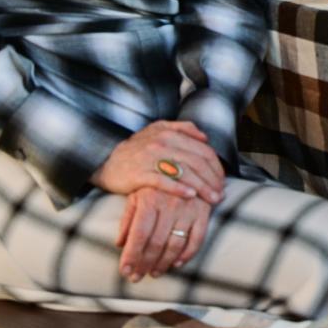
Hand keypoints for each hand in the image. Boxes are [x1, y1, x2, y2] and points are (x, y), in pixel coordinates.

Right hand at [91, 120, 224, 204]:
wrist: (104, 160)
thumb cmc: (137, 148)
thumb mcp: (158, 130)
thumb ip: (183, 129)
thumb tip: (205, 136)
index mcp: (170, 132)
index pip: (202, 149)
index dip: (216, 166)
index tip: (223, 180)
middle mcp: (162, 143)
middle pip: (197, 161)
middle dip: (213, 179)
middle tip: (221, 193)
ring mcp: (150, 158)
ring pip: (184, 172)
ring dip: (202, 187)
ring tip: (212, 199)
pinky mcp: (139, 174)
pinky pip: (164, 181)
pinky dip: (179, 189)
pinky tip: (191, 196)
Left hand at [116, 187, 211, 280]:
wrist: (186, 162)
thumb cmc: (155, 183)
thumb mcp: (136, 194)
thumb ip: (127, 218)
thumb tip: (119, 244)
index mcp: (150, 200)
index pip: (138, 234)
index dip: (131, 256)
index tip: (125, 271)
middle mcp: (169, 205)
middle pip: (156, 243)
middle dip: (145, 264)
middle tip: (137, 277)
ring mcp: (188, 209)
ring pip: (175, 244)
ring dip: (164, 263)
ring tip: (154, 273)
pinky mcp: (204, 211)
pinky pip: (198, 238)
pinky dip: (188, 254)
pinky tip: (177, 263)